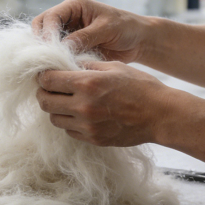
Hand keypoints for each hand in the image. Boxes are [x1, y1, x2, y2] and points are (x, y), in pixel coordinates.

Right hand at [31, 0, 153, 63]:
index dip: (47, 33)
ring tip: (52, 68)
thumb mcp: (107, 29)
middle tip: (47, 61)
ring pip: (45, 43)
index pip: (50, 17)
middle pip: (41, 28)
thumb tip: (63, 48)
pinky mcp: (70, 49)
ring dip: (47, 55)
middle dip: (41, 44)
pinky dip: (55, 63)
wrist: (137, 41)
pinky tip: (58, 72)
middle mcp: (66, 18)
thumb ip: (85, 36)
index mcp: (73, 6)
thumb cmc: (125, 28)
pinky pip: (56, 55)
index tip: (50, 50)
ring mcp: (67, 34)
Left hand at [35, 61, 180, 146]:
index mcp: (87, 83)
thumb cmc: (141, 87)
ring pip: (54, 118)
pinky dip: (69, 122)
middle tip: (50, 88)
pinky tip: (80, 114)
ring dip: (56, 108)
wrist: (161, 115)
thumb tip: (66, 65)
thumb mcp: (114, 67)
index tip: (46, 74)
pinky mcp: (93, 139)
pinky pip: (69, 131)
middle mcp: (82, 106)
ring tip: (66, 101)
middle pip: (45, 101)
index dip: (43, 75)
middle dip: (44, 92)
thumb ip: (87, 66)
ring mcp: (87, 126)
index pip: (48, 80)